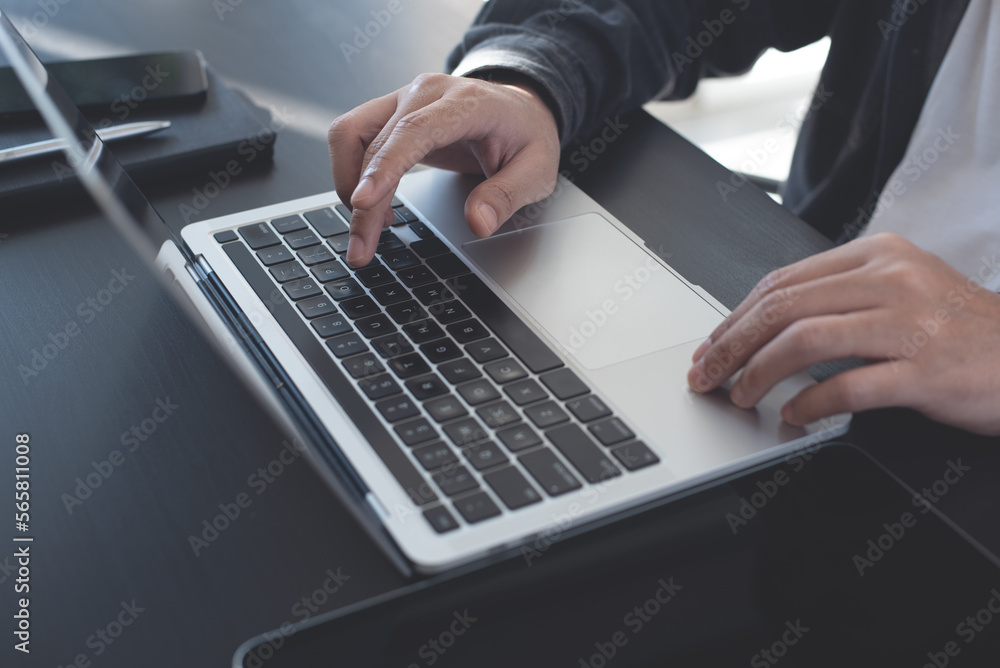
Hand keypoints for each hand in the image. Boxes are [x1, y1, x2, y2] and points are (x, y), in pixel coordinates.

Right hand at [327, 72, 560, 265]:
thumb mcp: (537, 171)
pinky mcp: (391, 113)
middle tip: (361, 250)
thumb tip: (478, 223)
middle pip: (376, 144)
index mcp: (466, 103)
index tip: (363, 202)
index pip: (414, 132)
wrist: (522, 110)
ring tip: (368, 228)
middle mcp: (427, 93)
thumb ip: (507, 196)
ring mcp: (404, 99)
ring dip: (347, 183)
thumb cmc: (527, 136)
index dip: (384, 167)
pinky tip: (376, 205)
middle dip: (362, 202)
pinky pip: (353, 137)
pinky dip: (354, 174)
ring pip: (349, 134)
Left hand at [687, 233, 999, 435]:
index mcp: (879, 255)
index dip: (735, 317)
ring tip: (739, 396)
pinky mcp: (926, 370)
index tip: (711, 345)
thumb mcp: (903, 292)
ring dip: (759, 373)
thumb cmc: (965, 331)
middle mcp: (892, 280)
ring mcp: (911, 323)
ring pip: (805, 340)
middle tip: (706, 374)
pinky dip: (811, 404)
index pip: (783, 282)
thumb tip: (767, 326)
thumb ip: (842, 298)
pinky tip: (793, 416)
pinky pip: (850, 386)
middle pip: (783, 308)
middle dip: (731, 345)